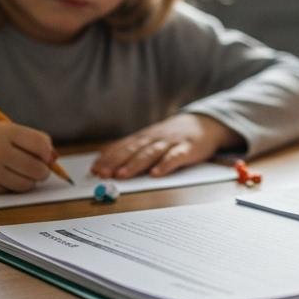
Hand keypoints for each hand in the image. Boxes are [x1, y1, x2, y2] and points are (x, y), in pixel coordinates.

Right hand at [0, 121, 56, 193]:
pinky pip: (11, 191)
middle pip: (37, 168)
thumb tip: (54, 158)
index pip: (41, 145)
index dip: (47, 153)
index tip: (45, 155)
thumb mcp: (4, 130)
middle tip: (36, 167)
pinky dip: (12, 186)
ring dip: (29, 180)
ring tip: (19, 171)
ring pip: (27, 184)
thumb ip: (30, 140)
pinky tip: (2, 177)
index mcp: (5, 132)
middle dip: (42, 170)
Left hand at [91, 113, 242, 178]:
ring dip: (135, 164)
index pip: (123, 147)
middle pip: (133, 150)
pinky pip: (176, 157)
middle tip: (104, 174)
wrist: (204, 123)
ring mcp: (171, 143)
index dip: (108, 158)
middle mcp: (155, 138)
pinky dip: (166, 164)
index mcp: (145, 137)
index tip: (95, 169)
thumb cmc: (173, 135)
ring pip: (151, 153)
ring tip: (122, 175)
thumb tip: (103, 156)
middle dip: (116, 162)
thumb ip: (130, 146)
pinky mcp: (188, 149)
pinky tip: (157, 173)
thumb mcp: (150, 137)